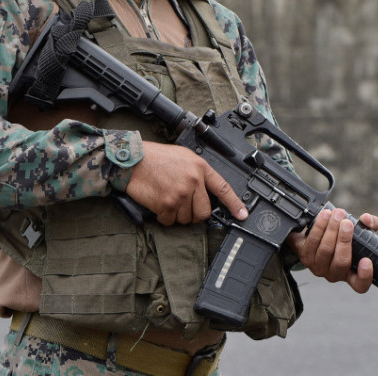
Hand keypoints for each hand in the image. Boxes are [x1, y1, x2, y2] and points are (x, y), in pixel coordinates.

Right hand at [123, 141, 248, 225]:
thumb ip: (198, 172)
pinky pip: (170, 221)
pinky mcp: (166, 203)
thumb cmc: (157, 158)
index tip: (242, 215)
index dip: (234, 204)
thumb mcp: (184, 157)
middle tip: (183, 206)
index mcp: (200, 168)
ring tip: (167, 200)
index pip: (223, 188)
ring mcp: (180, 193)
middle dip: (194, 214)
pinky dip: (164, 217)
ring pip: (186, 219)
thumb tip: (206, 192)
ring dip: (177, 215)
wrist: (135, 160)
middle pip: (203, 212)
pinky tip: (159, 205)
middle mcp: (193, 181)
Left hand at [289, 208, 377, 293]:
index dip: (365, 276)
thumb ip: (369, 225)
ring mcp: (318, 267)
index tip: (367, 261)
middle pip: (341, 262)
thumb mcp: (360, 232)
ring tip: (336, 215)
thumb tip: (367, 219)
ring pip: (325, 250)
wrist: (316, 234)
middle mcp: (334, 274)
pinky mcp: (305, 257)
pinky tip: (325, 216)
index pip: (360, 285)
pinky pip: (312, 242)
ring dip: (331, 230)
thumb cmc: (341, 237)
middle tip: (347, 223)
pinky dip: (319, 227)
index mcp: (351, 273)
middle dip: (344, 240)